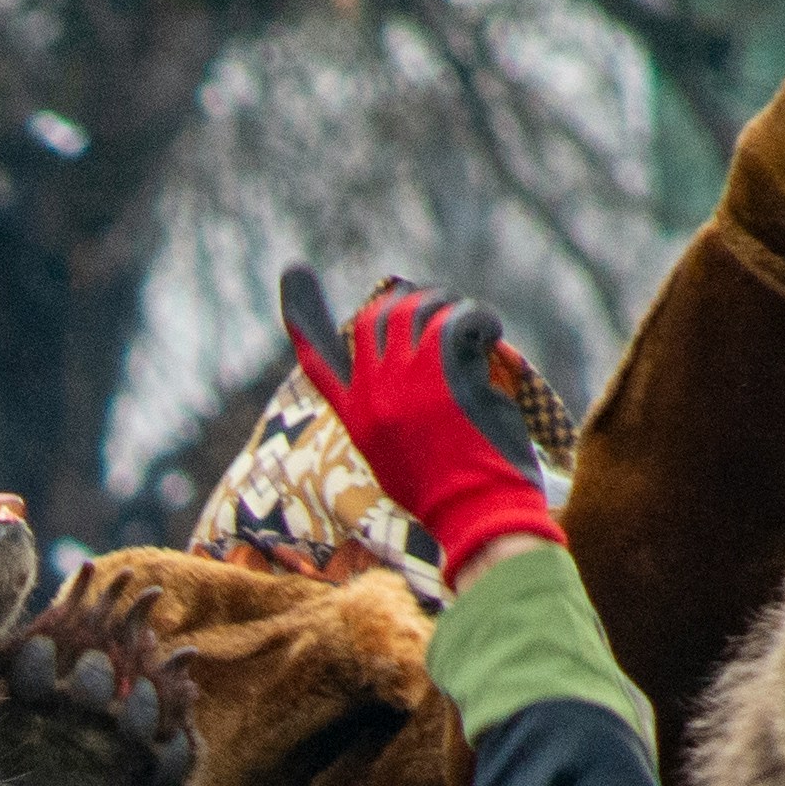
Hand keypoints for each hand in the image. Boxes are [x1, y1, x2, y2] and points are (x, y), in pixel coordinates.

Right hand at [272, 268, 553, 582]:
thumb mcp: (395, 461)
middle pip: (375, 317)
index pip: (316, 359)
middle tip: (444, 313)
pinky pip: (460, 319)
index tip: (293, 271)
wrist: (477, 514)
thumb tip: (398, 367)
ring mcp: (407, 380)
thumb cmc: (448, 496)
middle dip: (411, 304)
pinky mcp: (447, 372)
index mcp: (356, 418)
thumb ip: (385, 415)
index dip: (301, 313)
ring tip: (475, 329)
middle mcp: (372, 394)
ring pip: (419, 310)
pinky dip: (481, 319)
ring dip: (451, 307)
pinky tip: (492, 335)